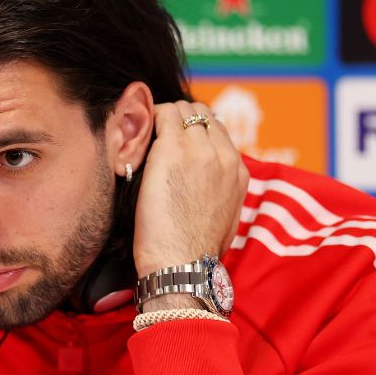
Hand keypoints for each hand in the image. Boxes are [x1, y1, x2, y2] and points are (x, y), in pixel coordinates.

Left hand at [133, 101, 248, 281]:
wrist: (182, 265)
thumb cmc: (193, 253)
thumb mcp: (223, 219)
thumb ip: (220, 193)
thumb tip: (207, 189)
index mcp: (238, 172)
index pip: (217, 130)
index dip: (192, 131)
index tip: (172, 141)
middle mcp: (224, 155)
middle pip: (201, 113)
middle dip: (178, 118)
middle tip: (155, 136)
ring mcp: (200, 150)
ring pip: (182, 109)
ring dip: (162, 118)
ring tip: (144, 138)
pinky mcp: (173, 151)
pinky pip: (161, 114)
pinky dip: (147, 120)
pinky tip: (136, 140)